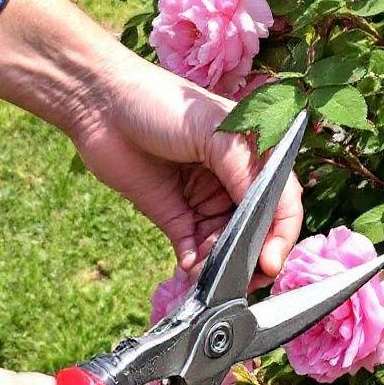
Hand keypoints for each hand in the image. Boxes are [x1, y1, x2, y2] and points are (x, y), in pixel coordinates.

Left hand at [67, 57, 303, 280]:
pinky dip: (196, 265)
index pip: (282, 202)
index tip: (271, 262)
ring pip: (227, 247)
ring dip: (223, 266)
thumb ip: (243, 172)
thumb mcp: (214, 131)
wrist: (101, 106)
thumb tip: (263, 220)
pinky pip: (194, 251)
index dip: (282, 234)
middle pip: (258, 231)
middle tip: (246, 281)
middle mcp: (234, 182)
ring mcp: (205, 201)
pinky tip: (190, 267)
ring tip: (211, 276)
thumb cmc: (163, 103)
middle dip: (255, 258)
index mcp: (254, 156)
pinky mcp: (175, 217)